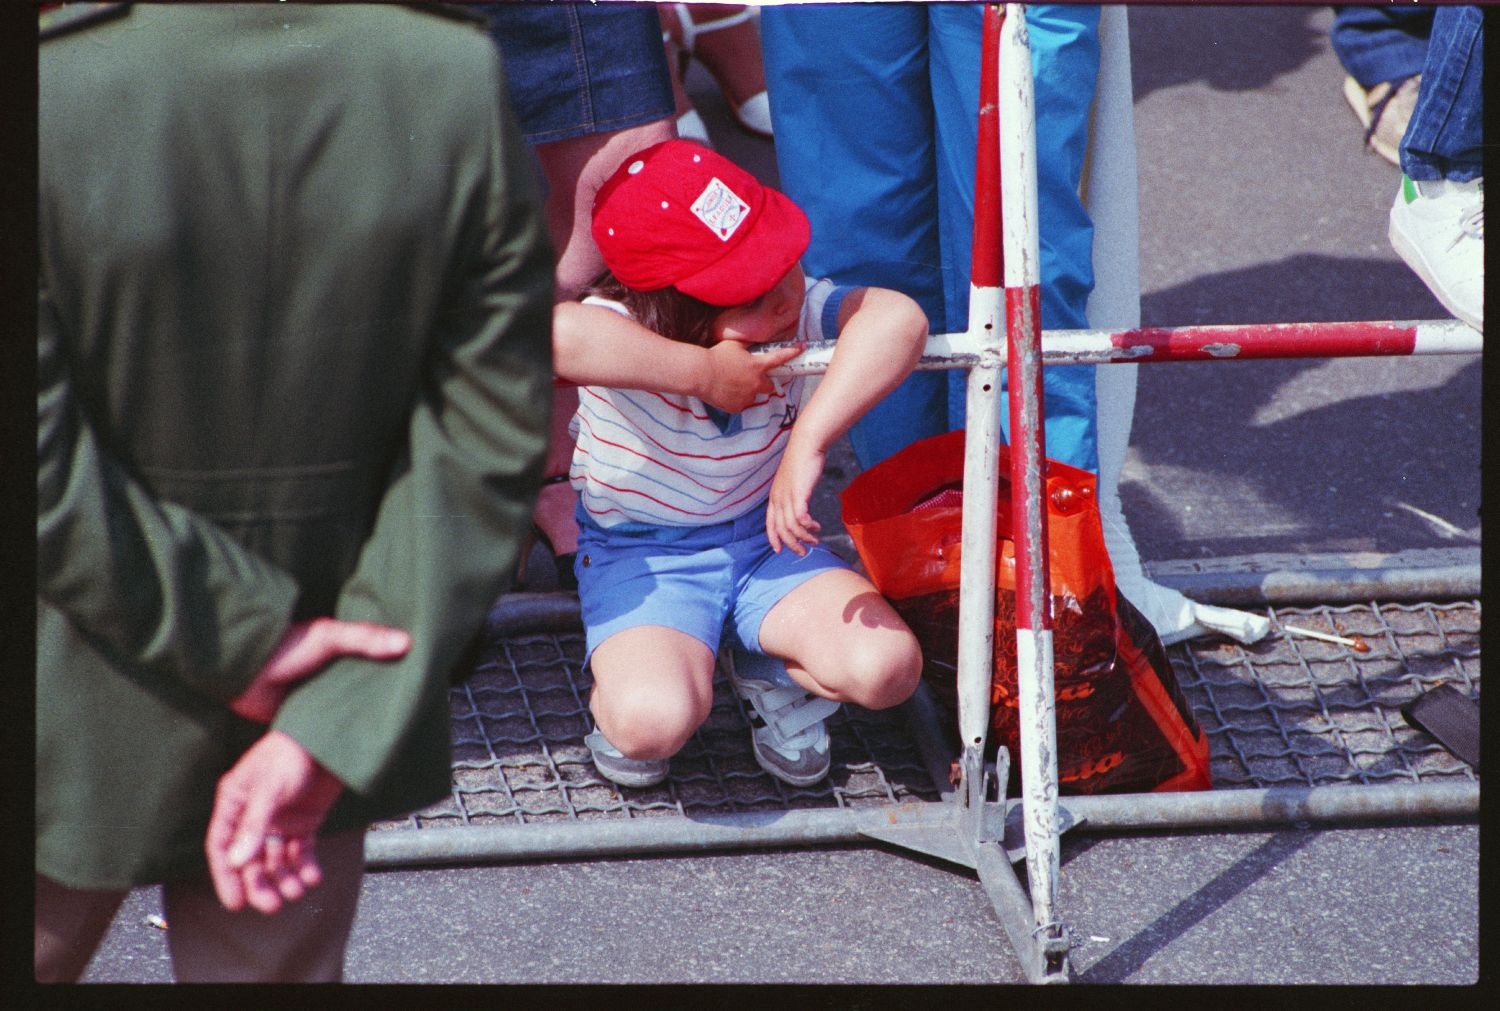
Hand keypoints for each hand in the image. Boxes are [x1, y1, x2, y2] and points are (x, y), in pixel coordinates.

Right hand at [205, 730, 344, 914]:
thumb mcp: (268, 788)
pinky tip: (313, 877)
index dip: (226, 876)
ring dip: (285, 878)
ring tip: (297, 891)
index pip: (222, 847)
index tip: (235, 902)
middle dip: (260, 883)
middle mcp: (254, 816)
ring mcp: (279, 820)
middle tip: (273, 904)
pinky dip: (306, 865)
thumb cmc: (290, 754)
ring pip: (276, 859)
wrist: (328, 738)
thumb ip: (254, 826)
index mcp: (234, 804)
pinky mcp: (304, 821)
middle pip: (251, 860)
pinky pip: (301, 850)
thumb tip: (236, 862)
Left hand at [230, 617, 409, 722]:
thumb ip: (365, 638)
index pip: (380, 658)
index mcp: (344, 650)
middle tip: (420, 708)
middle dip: (389, 695)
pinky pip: (335, 727)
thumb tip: (408, 642)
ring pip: (354, 707)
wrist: (245, 674)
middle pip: (371, 685)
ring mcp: (324, 697)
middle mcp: (337, 674)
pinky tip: (368, 742)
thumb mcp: (329, 637)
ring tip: (402, 730)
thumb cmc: (285, 648)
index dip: (401, 664)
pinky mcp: (311, 719)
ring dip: (368, 716)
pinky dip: (347, 732)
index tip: (427, 673)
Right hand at [701, 341, 802, 412]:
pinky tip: (723, 392)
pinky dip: (734, 399)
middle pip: (769, 387)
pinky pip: (739, 404)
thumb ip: (747, 344)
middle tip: (751, 378)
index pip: (780, 357)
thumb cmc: (716, 356)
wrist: (700, 374)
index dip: (793, 352)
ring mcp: (747, 397)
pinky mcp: (737, 407)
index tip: (803, 347)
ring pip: (752, 396)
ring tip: (729, 384)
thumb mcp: (734, 345)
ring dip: (746, 391)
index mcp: (758, 366)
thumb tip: (753, 338)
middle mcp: (756, 383)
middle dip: (763, 383)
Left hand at [766, 440, 824, 555]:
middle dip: (792, 544)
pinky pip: (801, 517)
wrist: (806, 445)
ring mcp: (787, 496)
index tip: (779, 551)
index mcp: (774, 497)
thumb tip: (799, 508)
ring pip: (791, 526)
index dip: (773, 538)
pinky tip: (816, 526)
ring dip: (803, 537)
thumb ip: (793, 496)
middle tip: (803, 552)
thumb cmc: (801, 462)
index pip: (769, 524)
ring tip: (814, 540)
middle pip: (781, 529)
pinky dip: (808, 526)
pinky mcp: (799, 494)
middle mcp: (778, 499)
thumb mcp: (792, 482)